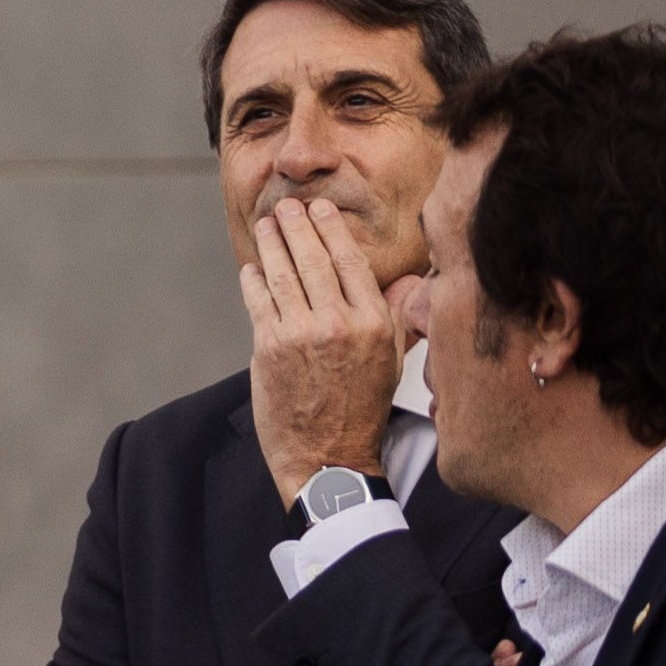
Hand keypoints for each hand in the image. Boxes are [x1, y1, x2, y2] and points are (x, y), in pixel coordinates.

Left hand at [241, 193, 406, 505]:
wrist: (328, 457)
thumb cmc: (362, 410)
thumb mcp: (391, 362)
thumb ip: (397, 317)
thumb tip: (413, 280)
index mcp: (374, 324)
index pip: (350, 262)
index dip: (332, 229)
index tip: (320, 208)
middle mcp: (338, 324)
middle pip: (313, 260)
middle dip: (297, 227)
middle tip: (286, 208)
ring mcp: (300, 334)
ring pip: (282, 275)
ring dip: (271, 245)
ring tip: (266, 226)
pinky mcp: (268, 347)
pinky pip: (259, 301)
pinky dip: (253, 280)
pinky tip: (252, 267)